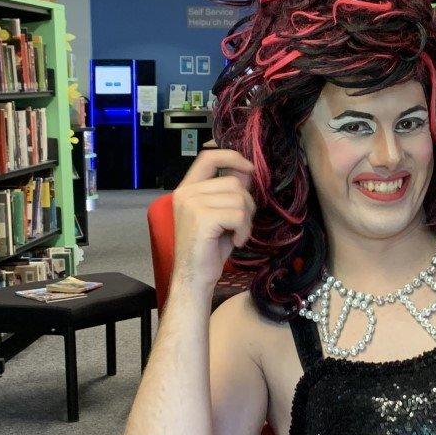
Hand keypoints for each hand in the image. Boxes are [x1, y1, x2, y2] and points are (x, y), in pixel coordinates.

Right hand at [171, 147, 256, 287]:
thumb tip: (247, 171)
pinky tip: (235, 242)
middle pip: (233, 182)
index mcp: (187, 189)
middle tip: (239, 225)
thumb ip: (229, 192)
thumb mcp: (221, 214)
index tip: (249, 168)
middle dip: (246, 204)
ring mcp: (192, 204)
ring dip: (246, 220)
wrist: (194, 278)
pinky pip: (239, 214)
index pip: (209, 157)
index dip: (232, 157)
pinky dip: (244, 230)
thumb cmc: (209, 249)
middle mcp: (186, 193)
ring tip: (235, 235)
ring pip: (239, 198)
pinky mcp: (202, 219)